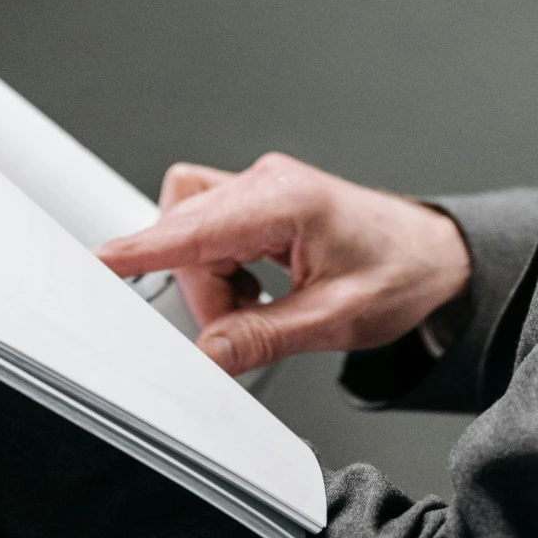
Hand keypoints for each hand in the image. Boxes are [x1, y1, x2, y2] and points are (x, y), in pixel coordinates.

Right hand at [98, 152, 472, 376]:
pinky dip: (222, 267)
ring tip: (259, 306)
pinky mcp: (260, 199)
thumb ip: (264, 337)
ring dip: (211, 278)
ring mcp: (262, 186)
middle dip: (203, 289)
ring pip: (193, 230)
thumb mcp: (336, 319)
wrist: (439, 256)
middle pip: (186, 232)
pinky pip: (211, 229)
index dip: (142, 248)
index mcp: (287, 202)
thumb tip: (210, 354)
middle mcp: (267, 183)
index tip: (99, 262)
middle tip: (242, 326)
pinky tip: (259, 290)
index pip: (195, 227)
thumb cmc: (403, 274)